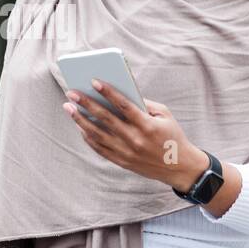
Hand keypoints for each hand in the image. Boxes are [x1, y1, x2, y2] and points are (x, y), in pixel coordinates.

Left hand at [62, 79, 209, 192]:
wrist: (179, 167)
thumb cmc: (172, 135)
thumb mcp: (164, 115)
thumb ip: (144, 103)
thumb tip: (119, 94)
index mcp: (147, 125)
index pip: (123, 105)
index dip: (108, 92)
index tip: (94, 80)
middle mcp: (135, 139)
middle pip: (106, 118)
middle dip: (86, 104)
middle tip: (71, 93)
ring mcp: (127, 152)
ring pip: (97, 134)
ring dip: (81, 120)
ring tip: (69, 108)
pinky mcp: (122, 162)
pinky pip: (100, 149)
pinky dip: (88, 137)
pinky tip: (80, 126)